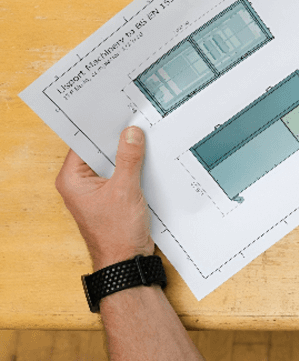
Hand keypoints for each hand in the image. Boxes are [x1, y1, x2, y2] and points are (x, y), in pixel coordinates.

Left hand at [55, 126, 154, 270]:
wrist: (127, 262)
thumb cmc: (116, 233)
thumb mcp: (125, 190)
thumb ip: (129, 159)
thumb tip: (131, 134)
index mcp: (72, 180)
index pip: (83, 144)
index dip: (100, 129)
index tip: (117, 115)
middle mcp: (80, 184)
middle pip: (99, 152)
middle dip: (117, 141)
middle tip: (135, 123)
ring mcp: (97, 191)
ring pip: (112, 163)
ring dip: (128, 155)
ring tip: (144, 138)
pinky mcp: (112, 197)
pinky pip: (122, 174)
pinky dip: (134, 168)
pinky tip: (148, 159)